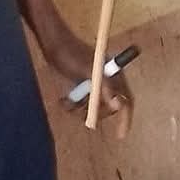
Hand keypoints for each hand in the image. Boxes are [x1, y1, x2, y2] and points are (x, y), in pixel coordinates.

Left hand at [39, 23, 134, 139]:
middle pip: (108, 108)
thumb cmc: (71, 54)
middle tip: (79, 110)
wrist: (53, 44)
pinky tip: (63, 101)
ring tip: (67, 103)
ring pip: (92, 108)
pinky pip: (82, 104)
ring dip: (79, 110)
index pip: (126, 102)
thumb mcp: (88, 71)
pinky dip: (72, 106)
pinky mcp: (83, 86)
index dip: (125, 119)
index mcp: (114, 76)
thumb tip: (119, 105)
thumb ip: (104, 87)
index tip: (120, 135)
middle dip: (94, 112)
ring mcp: (95, 85)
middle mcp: (107, 82)